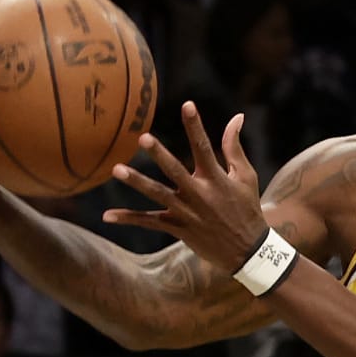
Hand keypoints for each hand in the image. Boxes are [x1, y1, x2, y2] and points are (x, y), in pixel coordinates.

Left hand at [105, 102, 266, 271]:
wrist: (248, 251)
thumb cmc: (247, 209)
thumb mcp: (246, 177)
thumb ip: (234, 147)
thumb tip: (236, 117)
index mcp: (216, 179)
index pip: (204, 147)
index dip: (195, 125)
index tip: (187, 105)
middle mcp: (200, 194)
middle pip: (175, 171)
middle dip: (159, 154)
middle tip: (143, 138)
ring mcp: (187, 213)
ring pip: (157, 195)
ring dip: (137, 182)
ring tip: (117, 170)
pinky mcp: (179, 229)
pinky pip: (149, 222)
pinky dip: (128, 219)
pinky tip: (107, 216)